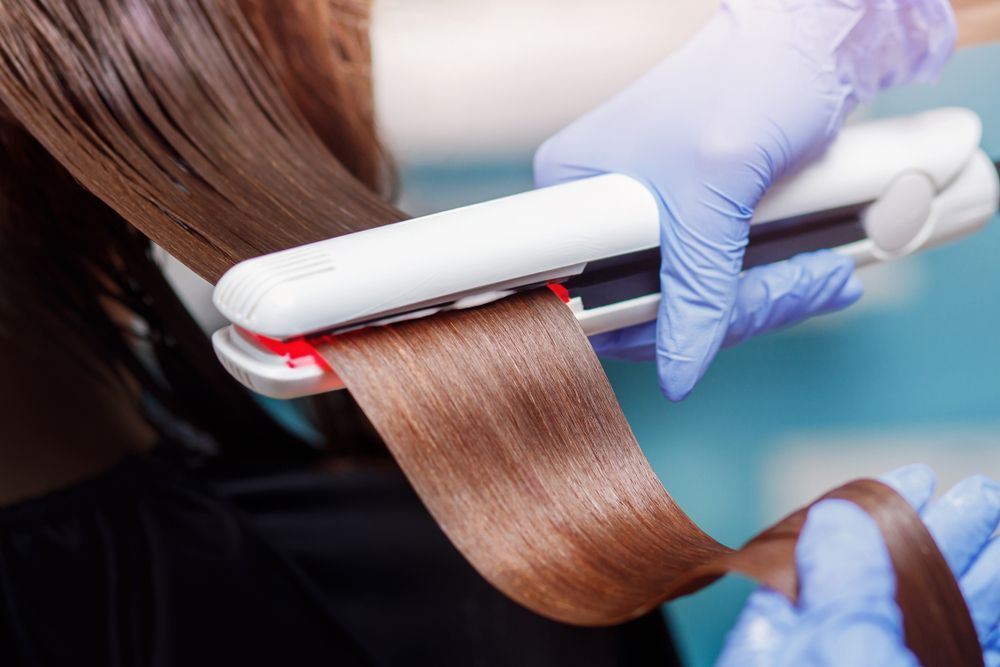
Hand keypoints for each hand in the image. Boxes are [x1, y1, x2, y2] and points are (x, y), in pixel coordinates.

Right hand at [534, 0, 954, 399]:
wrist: (814, 41)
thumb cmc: (753, 79)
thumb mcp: (716, 189)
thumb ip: (696, 287)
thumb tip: (678, 370)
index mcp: (574, 188)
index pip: (582, 293)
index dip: (639, 325)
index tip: (691, 337)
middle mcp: (603, 207)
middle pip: (648, 306)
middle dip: (730, 312)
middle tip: (797, 284)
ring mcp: (651, 218)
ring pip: (693, 302)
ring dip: (764, 298)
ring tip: (822, 272)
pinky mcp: (694, 222)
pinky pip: (721, 282)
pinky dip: (770, 285)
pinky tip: (812, 270)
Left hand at [717, 465, 999, 666]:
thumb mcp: (837, 649)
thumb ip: (838, 589)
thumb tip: (835, 517)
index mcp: (780, 642)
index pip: (824, 559)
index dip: (873, 513)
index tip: (916, 477)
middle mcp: (826, 654)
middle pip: (887, 584)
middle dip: (936, 536)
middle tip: (978, 491)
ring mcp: (875, 666)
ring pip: (931, 617)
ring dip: (970, 570)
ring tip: (995, 515)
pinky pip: (963, 651)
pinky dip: (985, 620)